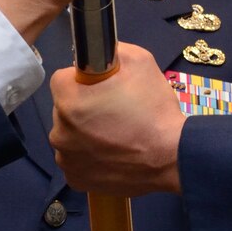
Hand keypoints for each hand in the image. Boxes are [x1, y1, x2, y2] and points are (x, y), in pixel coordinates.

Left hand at [49, 42, 186, 196]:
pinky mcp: (75, 179)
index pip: (62, 80)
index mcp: (68, 99)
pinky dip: (89, 157)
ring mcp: (66, 158)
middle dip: (82, 108)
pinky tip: (112, 154)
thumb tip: (98, 56)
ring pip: (69, 136)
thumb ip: (111, 51)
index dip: (82, 81)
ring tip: (115, 136)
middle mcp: (59, 130)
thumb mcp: (140, 61)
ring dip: (84, 134)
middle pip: (64, 109)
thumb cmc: (154, 109)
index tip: (102, 88)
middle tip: (113, 112)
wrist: (172, 157)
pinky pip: (76, 160)